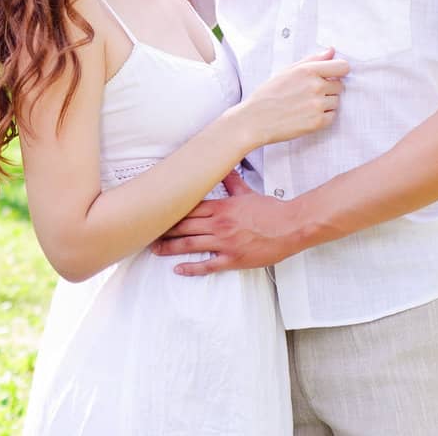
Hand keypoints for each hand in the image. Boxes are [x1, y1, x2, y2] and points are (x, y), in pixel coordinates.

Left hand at [151, 171, 303, 273]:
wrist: (290, 226)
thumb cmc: (270, 210)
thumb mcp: (247, 192)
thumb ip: (231, 181)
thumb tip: (224, 167)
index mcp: (220, 206)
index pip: (187, 208)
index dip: (170, 212)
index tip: (156, 213)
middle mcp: (218, 224)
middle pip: (183, 226)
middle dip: (164, 230)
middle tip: (148, 232)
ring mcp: (224, 242)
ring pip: (190, 244)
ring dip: (170, 247)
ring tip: (155, 249)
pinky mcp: (233, 259)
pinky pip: (208, 265)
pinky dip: (191, 268)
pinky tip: (178, 269)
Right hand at [236, 48, 347, 146]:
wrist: (256, 120)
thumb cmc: (268, 94)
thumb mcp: (287, 71)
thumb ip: (312, 60)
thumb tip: (332, 51)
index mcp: (308, 70)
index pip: (343, 66)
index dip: (338, 71)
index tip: (332, 76)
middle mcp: (315, 86)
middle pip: (340, 86)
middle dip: (329, 89)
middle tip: (309, 94)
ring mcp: (318, 105)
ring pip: (336, 102)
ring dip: (325, 104)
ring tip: (305, 105)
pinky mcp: (318, 122)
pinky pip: (332, 116)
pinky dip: (323, 117)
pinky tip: (306, 115)